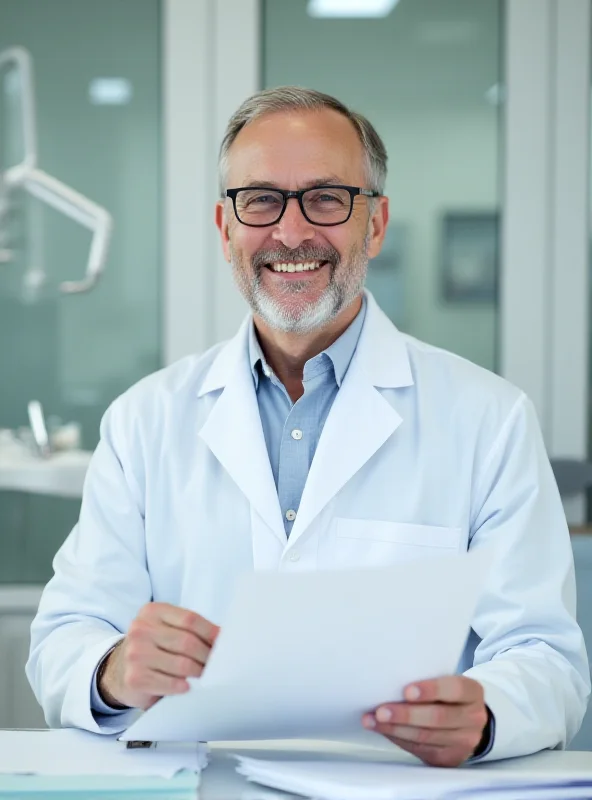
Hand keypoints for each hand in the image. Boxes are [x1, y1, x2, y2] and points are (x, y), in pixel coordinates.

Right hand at [98, 602, 219, 710]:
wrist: (116, 671)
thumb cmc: (151, 648)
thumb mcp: (164, 629)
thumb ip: (187, 629)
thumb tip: (222, 637)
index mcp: (152, 611)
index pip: (190, 619)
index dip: (210, 632)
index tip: (223, 642)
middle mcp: (141, 629)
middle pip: (187, 642)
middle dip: (207, 655)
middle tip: (217, 664)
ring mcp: (136, 653)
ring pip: (181, 663)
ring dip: (198, 672)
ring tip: (205, 675)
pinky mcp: (135, 677)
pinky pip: (169, 683)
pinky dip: (182, 686)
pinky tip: (188, 686)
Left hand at [362, 676, 488, 766]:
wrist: (467, 721)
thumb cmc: (448, 695)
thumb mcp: (447, 681)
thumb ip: (429, 680)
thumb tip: (391, 681)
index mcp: (473, 693)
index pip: (455, 689)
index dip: (431, 690)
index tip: (406, 690)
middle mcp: (473, 719)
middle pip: (438, 717)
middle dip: (406, 715)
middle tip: (381, 710)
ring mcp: (463, 742)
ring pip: (425, 737)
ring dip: (395, 729)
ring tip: (373, 720)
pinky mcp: (449, 758)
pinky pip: (420, 749)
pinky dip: (398, 739)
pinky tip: (383, 730)